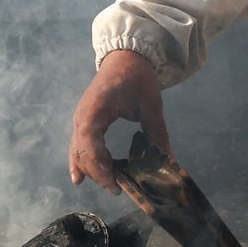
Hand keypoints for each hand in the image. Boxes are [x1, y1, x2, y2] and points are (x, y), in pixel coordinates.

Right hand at [68, 46, 169, 185]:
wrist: (125, 57)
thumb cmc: (137, 77)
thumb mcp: (151, 104)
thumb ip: (157, 133)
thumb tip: (170, 162)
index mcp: (97, 107)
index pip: (90, 138)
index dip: (98, 160)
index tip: (112, 178)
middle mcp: (83, 115)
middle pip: (82, 150)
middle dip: (98, 172)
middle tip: (118, 189)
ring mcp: (81, 119)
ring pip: (78, 151)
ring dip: (91, 169)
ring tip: (110, 185)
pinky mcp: (85, 121)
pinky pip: (78, 145)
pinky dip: (79, 162)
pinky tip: (80, 179)